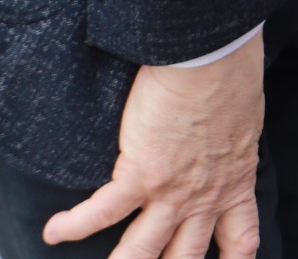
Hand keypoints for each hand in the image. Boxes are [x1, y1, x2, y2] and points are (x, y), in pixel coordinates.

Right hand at [46, 32, 263, 256]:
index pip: (241, 239)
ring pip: (141, 250)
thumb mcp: (244, 125)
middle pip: (185, 257)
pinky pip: (99, 213)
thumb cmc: (232, 78)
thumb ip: (230, 147)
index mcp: (235, 184)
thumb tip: (221, 141)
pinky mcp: (140, 174)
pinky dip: (72, 225)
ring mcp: (171, 192)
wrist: (215, 58)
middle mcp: (205, 198)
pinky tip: (53, 231)